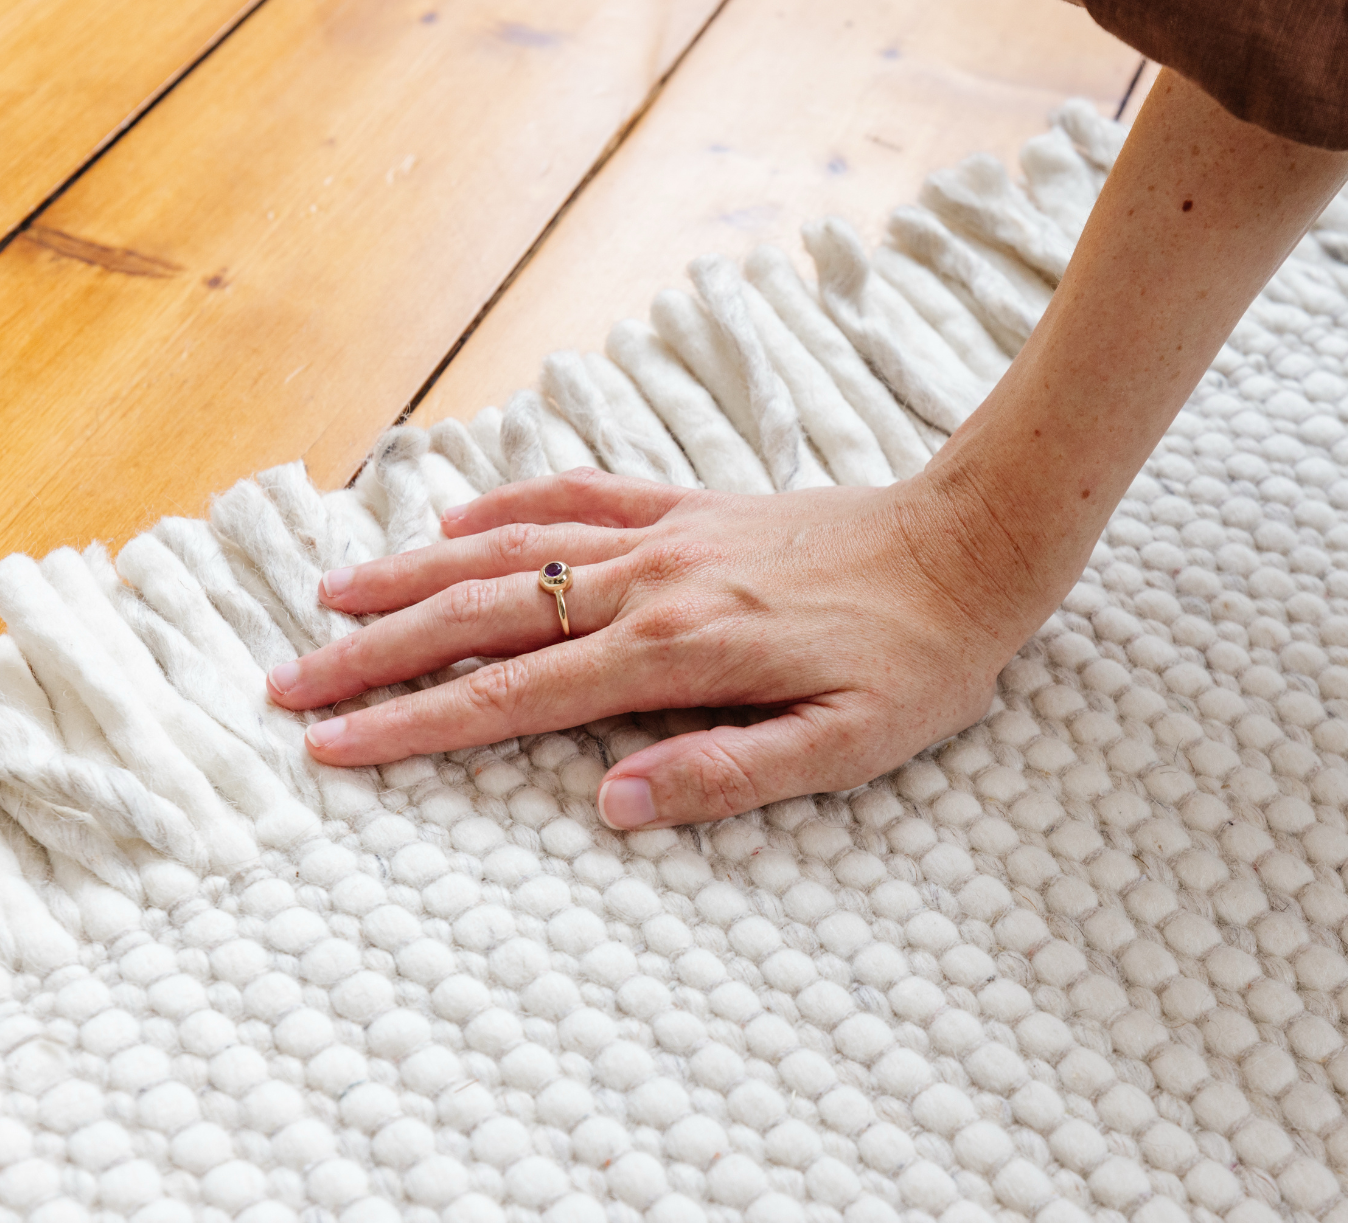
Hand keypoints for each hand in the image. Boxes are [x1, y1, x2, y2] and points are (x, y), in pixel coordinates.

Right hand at [266, 467, 1043, 828]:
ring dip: (413, 572)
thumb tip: (609, 807)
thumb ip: (728, 775)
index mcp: (679, 653)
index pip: (514, 697)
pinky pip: (583, 493)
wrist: (977, 542)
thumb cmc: (922, 658)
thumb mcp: (848, 745)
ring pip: (513, 549)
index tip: (329, 747)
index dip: (414, 726)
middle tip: (285, 681)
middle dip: (377, 654)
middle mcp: (654, 584)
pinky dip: (510, 502)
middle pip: (483, 617)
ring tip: (329, 596)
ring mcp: (669, 534)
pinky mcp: (695, 504)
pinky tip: (457, 513)